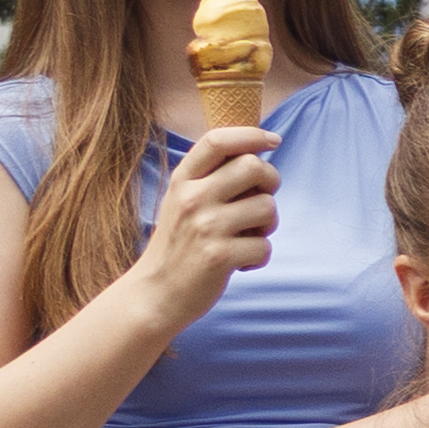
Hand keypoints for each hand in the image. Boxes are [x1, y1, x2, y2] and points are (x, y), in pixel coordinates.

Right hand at [138, 122, 280, 320]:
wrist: (156, 294)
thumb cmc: (179, 246)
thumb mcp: (182, 202)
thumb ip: (210, 179)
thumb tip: (256, 155)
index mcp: (183, 180)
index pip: (217, 140)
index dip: (250, 134)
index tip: (273, 140)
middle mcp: (192, 198)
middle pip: (253, 166)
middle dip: (271, 181)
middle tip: (262, 201)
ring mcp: (205, 226)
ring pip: (267, 207)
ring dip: (268, 225)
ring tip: (247, 238)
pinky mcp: (219, 256)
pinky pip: (264, 246)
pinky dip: (260, 257)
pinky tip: (240, 264)